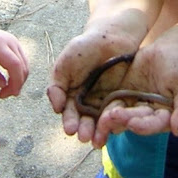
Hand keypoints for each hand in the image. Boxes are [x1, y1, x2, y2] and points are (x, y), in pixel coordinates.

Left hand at [0, 18, 28, 97]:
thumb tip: (4, 84)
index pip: (15, 65)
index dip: (14, 82)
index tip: (5, 94)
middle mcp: (10, 41)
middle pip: (23, 67)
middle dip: (17, 84)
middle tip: (4, 95)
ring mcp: (15, 42)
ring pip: (25, 66)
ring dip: (19, 80)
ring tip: (6, 90)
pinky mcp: (16, 44)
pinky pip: (23, 62)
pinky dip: (19, 74)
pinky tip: (8, 81)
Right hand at [47, 26, 140, 141]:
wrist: (113, 36)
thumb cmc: (85, 47)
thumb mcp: (65, 64)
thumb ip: (57, 85)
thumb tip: (56, 109)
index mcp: (71, 95)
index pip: (69, 113)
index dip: (69, 121)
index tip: (70, 129)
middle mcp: (87, 102)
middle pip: (85, 120)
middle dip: (83, 129)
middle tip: (84, 138)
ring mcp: (105, 102)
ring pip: (100, 121)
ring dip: (98, 132)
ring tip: (96, 141)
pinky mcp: (122, 100)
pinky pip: (118, 113)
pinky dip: (116, 123)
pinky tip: (114, 130)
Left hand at [92, 40, 177, 147]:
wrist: (168, 51)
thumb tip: (177, 130)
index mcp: (164, 117)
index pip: (154, 124)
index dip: (144, 125)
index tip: (134, 123)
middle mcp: (146, 116)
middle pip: (134, 121)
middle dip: (123, 120)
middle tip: (111, 117)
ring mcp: (131, 107)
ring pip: (119, 117)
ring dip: (109, 120)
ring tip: (101, 118)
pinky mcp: (119, 97)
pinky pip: (108, 104)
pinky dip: (100, 110)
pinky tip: (91, 111)